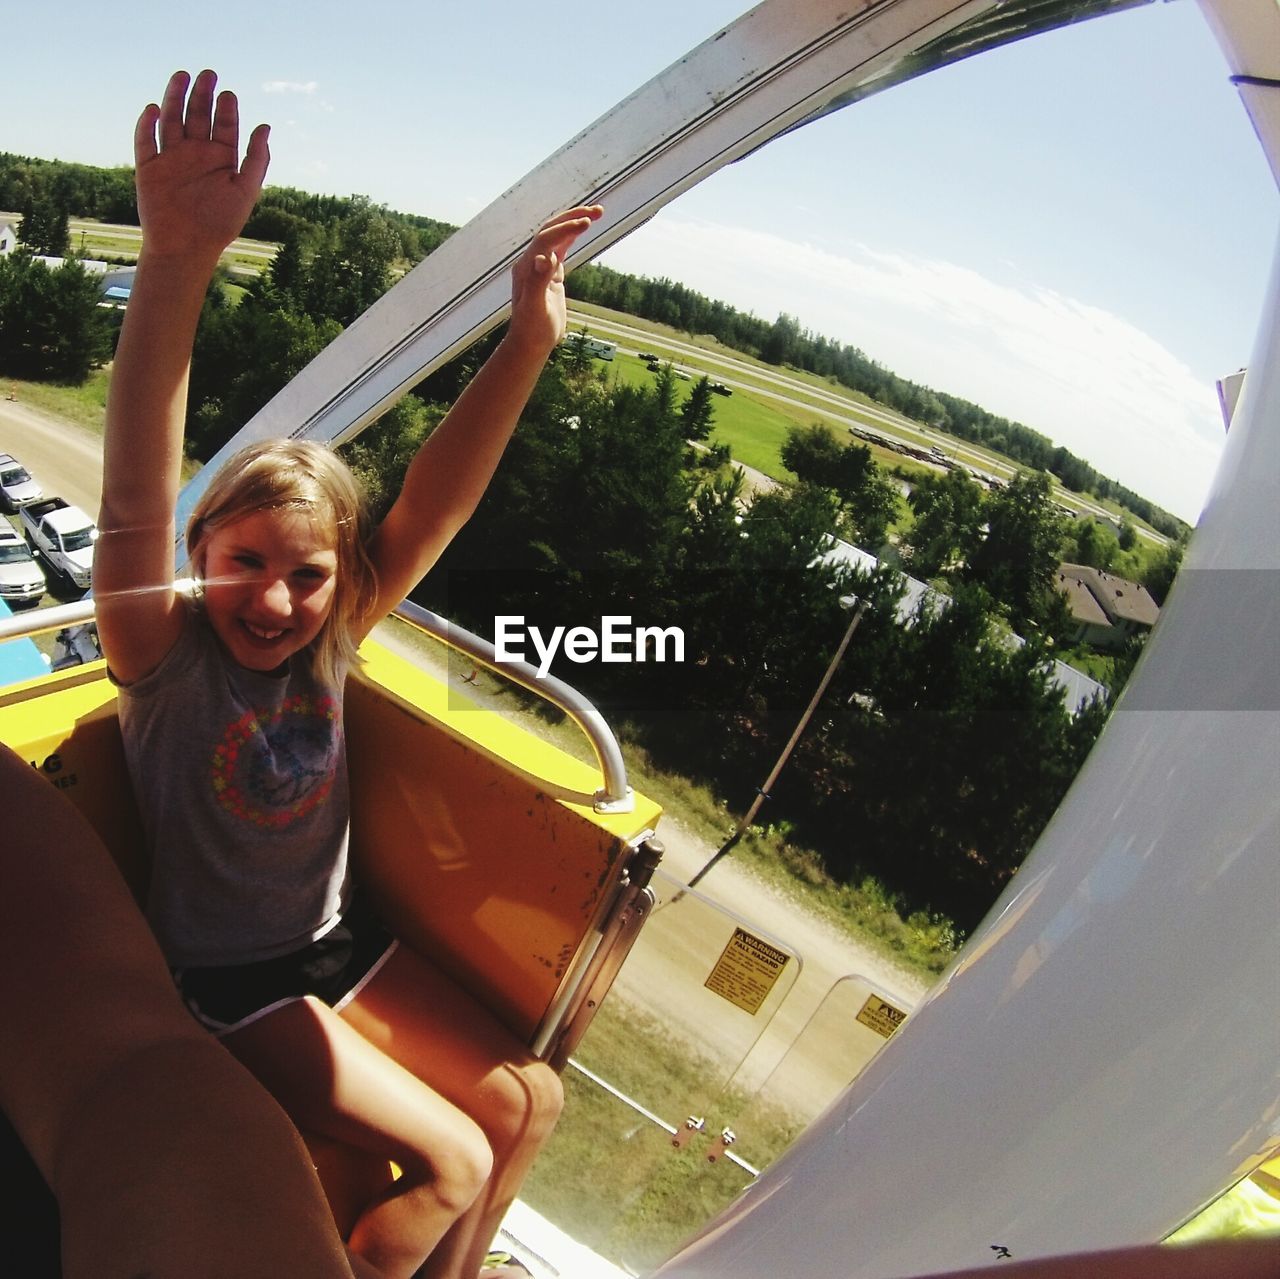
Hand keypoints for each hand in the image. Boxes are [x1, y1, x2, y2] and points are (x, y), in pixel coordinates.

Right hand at [134, 69, 269, 264]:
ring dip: (175, 99)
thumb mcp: (245, 191)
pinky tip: (153, 109)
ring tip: (182, 76)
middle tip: (208, 75)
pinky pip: (144, 141)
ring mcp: (171, 159)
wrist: (186, 248)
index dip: (226, 110)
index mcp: (221, 160)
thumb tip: (266, 126)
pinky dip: (146, 124)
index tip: (228, 94)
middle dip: (202, 96)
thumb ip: (256, 159)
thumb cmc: (220, 224)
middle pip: (197, 117)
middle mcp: (196, 155)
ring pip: (171, 121)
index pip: (224, 127)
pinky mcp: (148, 167)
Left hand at [508, 205, 602, 355]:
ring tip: (597, 213)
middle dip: (573, 217)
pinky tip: (585, 229)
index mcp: (527, 267)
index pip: (546, 240)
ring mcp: (540, 267)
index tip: (586, 224)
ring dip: (575, 222)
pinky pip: (561, 248)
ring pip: (558, 236)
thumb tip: (543, 259)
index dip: (565, 229)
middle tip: (597, 211)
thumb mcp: (534, 308)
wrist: (530, 343)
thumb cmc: (532, 329)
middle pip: (551, 230)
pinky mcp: (550, 274)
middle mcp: (531, 262)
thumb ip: (537, 282)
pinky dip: (573, 236)